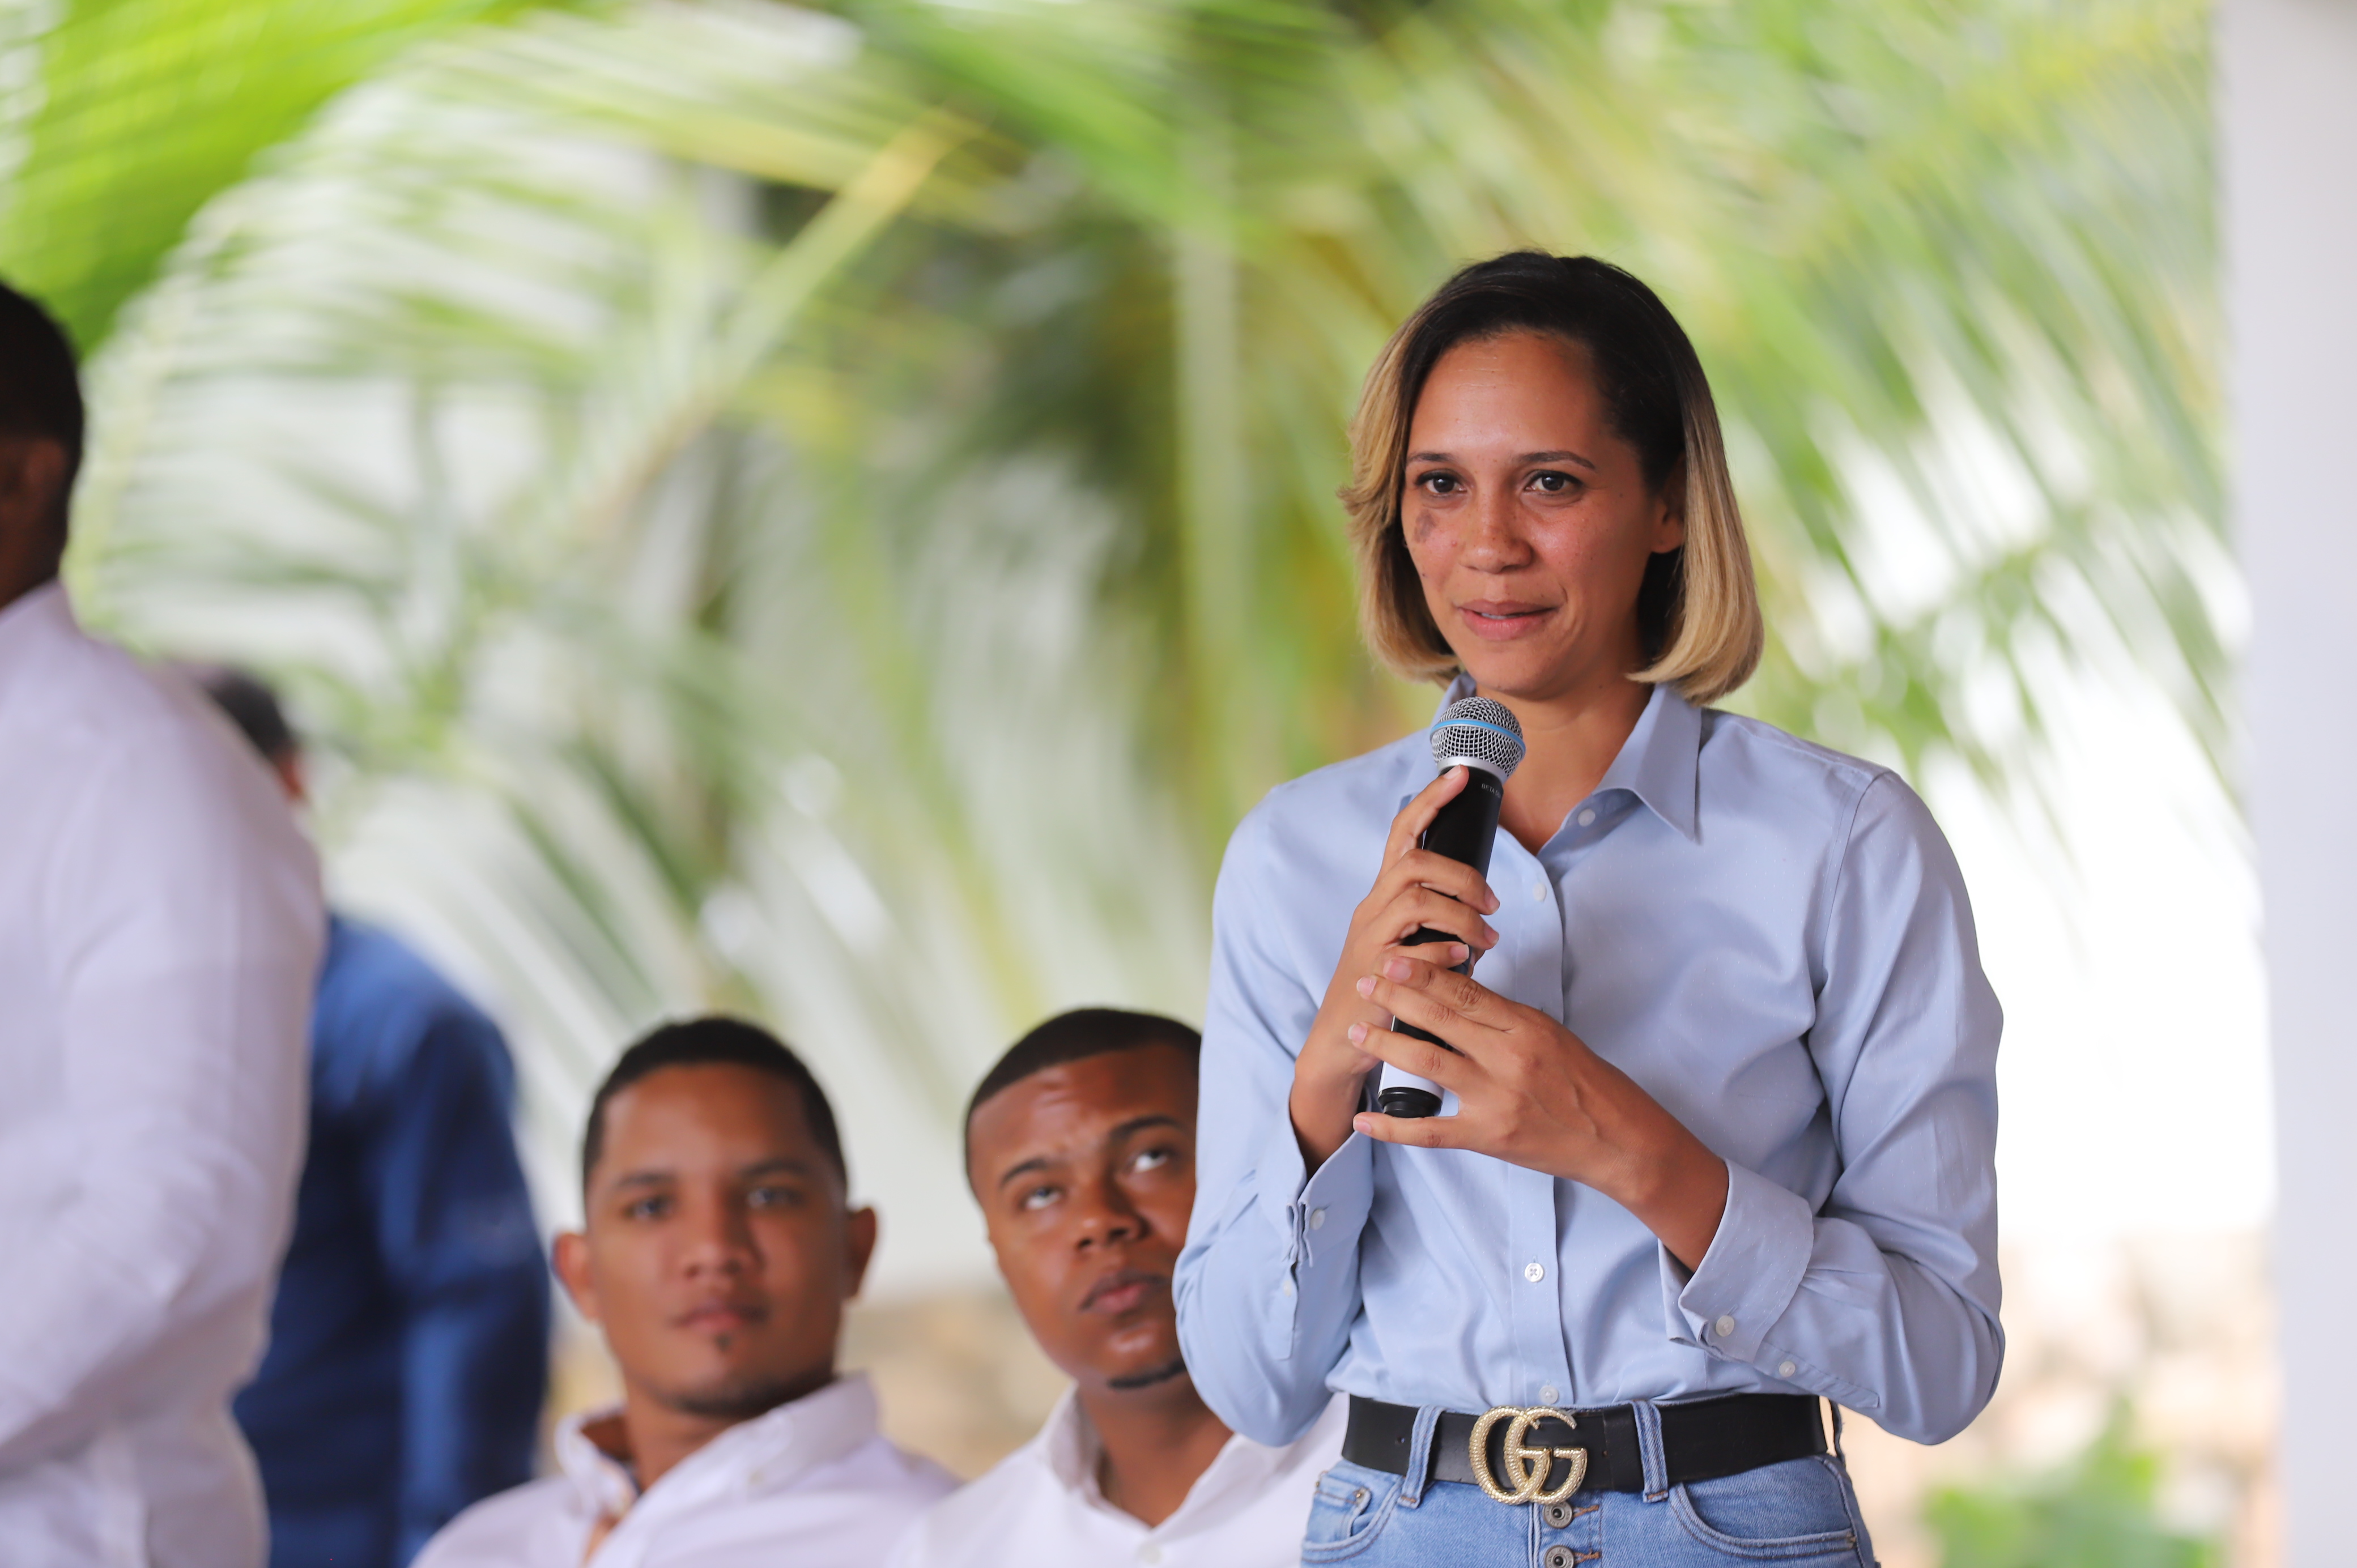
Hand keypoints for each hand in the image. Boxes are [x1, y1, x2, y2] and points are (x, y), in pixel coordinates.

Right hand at [1291, 766, 1501, 1169]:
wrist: (1342, 1041)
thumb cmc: (1387, 989)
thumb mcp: (1408, 942)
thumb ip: (1434, 917)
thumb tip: (1480, 899)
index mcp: (1383, 897)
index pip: (1402, 835)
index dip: (1429, 802)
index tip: (1457, 775)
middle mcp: (1372, 911)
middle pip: (1413, 864)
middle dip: (1461, 875)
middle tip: (1491, 903)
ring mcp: (1370, 942)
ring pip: (1415, 901)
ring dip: (1461, 916)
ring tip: (1486, 939)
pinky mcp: (1374, 975)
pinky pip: (1413, 952)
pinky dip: (1444, 952)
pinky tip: (1462, 962)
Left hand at [1346, 950, 1730, 1270]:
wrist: (1619, 1139)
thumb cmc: (1587, 1083)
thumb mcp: (1552, 1034)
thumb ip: (1505, 1018)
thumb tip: (1461, 993)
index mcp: (1525, 1027)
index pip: (1464, 990)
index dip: (1423, 972)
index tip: (1392, 958)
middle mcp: (1507, 1058)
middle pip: (1439, 1018)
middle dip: (1395, 997)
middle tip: (1364, 982)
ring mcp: (1496, 1099)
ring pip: (1427, 1063)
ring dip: (1384, 1045)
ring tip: (1357, 1030)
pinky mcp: (1488, 1137)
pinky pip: (1431, 1131)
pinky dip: (1392, 1126)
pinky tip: (1363, 1118)